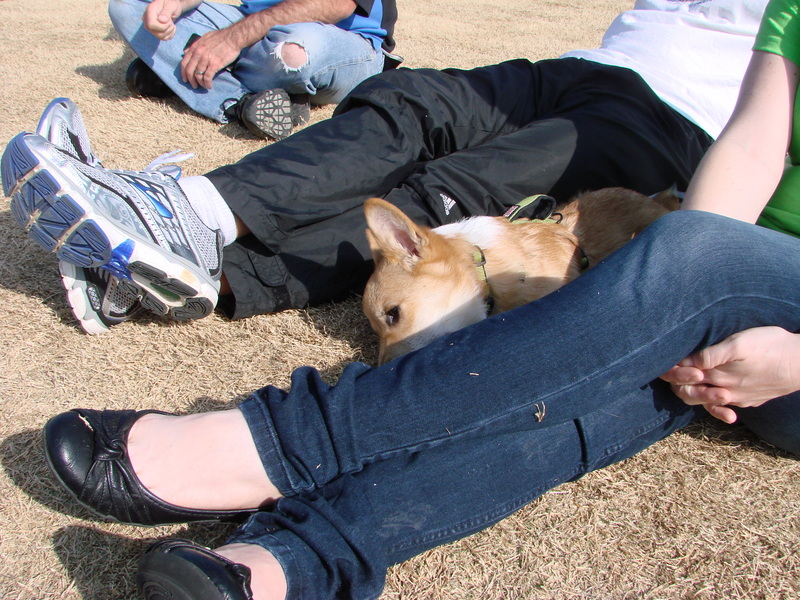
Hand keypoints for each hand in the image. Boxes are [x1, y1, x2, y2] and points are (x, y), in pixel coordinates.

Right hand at [143, 0, 182, 39]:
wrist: (172, 6)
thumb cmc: (171, 3)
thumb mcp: (171, 5)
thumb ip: (166, 12)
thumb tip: (161, 20)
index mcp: (149, 11)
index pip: (151, 25)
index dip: (162, 26)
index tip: (168, 20)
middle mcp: (147, 20)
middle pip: (156, 33)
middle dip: (167, 29)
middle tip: (170, 20)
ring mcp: (151, 27)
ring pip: (161, 37)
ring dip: (170, 31)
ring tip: (171, 22)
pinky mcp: (155, 31)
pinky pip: (164, 38)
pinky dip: (170, 34)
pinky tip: (171, 27)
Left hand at [180, 28, 241, 88]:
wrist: (232, 38)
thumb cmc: (220, 37)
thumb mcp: (204, 38)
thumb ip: (194, 45)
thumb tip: (186, 51)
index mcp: (195, 47)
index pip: (184, 62)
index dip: (183, 72)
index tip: (185, 78)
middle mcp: (198, 53)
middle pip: (190, 71)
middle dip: (191, 80)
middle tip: (194, 85)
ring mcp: (206, 59)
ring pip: (198, 75)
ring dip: (200, 83)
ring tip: (204, 86)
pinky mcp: (214, 64)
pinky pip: (207, 77)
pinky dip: (207, 83)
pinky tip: (209, 86)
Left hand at [660, 327, 799, 423]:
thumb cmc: (771, 347)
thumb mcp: (739, 343)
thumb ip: (712, 354)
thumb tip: (687, 362)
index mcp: (718, 376)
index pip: (683, 379)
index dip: (672, 370)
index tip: (668, 358)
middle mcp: (725, 391)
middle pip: (690, 393)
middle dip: (679, 382)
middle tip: (676, 368)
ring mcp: (738, 398)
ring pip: (707, 401)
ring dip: (696, 393)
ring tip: (693, 378)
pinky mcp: (750, 400)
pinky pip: (726, 406)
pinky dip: (716, 405)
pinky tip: (718, 396)